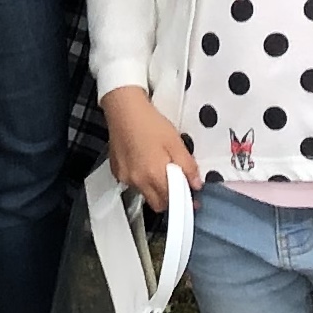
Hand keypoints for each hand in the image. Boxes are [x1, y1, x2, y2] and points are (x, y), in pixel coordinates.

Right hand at [101, 86, 199, 213]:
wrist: (123, 109)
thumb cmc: (149, 122)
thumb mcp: (175, 141)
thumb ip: (187, 166)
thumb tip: (196, 183)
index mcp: (155, 175)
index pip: (172, 202)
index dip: (184, 200)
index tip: (191, 196)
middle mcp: (138, 181)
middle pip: (158, 204)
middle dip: (169, 198)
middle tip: (177, 182)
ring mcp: (125, 178)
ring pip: (145, 194)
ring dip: (154, 188)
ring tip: (158, 165)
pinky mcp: (117, 172)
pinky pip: (133, 183)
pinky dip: (141, 179)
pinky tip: (144, 161)